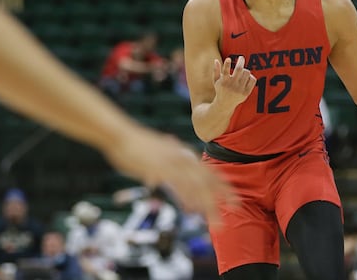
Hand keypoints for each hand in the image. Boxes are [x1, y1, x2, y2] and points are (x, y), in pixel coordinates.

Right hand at [102, 127, 236, 226]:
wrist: (118, 135)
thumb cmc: (131, 145)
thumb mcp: (150, 156)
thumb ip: (156, 168)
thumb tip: (156, 178)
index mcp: (180, 154)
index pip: (207, 170)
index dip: (221, 183)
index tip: (232, 196)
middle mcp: (180, 157)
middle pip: (208, 177)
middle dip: (224, 193)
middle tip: (237, 206)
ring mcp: (172, 163)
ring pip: (197, 185)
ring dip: (208, 205)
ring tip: (217, 221)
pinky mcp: (160, 168)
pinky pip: (179, 186)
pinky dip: (189, 199)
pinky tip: (194, 211)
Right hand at [213, 56, 256, 107]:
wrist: (225, 104)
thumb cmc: (221, 89)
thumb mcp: (216, 81)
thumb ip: (215, 70)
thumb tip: (216, 60)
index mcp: (224, 82)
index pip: (225, 72)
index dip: (227, 65)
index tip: (228, 58)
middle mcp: (232, 86)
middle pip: (239, 69)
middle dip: (241, 61)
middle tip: (241, 57)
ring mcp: (240, 90)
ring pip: (247, 73)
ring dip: (245, 70)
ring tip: (242, 72)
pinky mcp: (246, 93)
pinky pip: (253, 80)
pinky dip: (250, 77)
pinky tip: (247, 78)